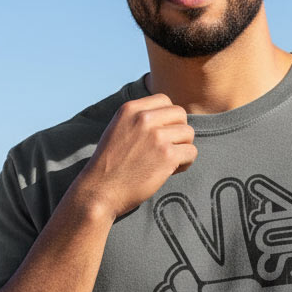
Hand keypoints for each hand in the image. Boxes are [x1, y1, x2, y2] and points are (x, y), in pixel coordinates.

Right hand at [77, 93, 196, 218]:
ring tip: (167, 161)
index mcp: (131, 109)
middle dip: (177, 131)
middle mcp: (144, 118)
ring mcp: (157, 136)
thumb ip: (140, 118)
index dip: (167, 118)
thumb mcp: (118, 128)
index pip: (165, 100)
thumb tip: (170, 116)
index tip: (159, 134)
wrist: (100, 190)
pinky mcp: (167, 155)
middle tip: (166, 149)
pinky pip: (191, 152)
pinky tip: (170, 171)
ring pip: (188, 133)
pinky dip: (185, 163)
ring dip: (182, 148)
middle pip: (180, 114)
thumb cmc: (110, 164)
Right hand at [152, 176, 291, 291]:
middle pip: (196, 243)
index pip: (234, 233)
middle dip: (184, 224)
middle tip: (169, 203)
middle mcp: (215, 276)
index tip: (227, 186)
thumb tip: (202, 285)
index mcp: (242, 269)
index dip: (230, 208)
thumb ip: (235, 287)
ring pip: (181, 279)